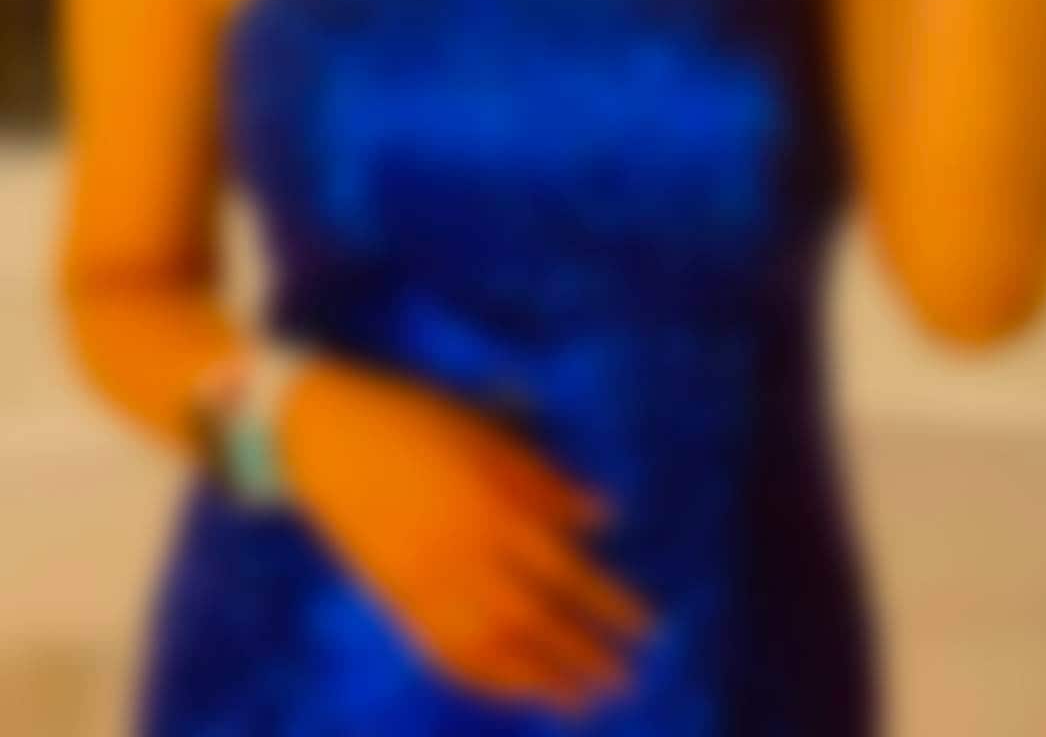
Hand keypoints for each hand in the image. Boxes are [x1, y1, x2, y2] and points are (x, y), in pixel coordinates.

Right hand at [281, 359, 655, 715]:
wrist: (327, 434)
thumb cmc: (415, 418)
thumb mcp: (486, 431)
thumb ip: (544, 478)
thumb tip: (604, 517)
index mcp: (490, 500)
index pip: (564, 567)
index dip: (608, 602)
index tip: (645, 627)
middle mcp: (462, 548)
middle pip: (535, 615)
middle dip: (584, 651)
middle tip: (623, 679)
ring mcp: (425, 578)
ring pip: (492, 644)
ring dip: (541, 677)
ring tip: (581, 699)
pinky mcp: (395, 598)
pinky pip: (444, 651)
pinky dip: (484, 676)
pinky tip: (514, 687)